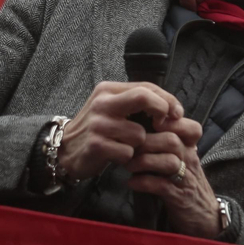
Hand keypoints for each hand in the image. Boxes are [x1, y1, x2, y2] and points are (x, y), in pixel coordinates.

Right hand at [57, 81, 182, 181]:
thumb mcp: (112, 108)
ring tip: (126, 146)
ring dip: (139, 145)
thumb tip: (171, 107)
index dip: (167, 100)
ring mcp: (98, 124)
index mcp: (108, 90)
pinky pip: (128, 152)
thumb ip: (136, 102)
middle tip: (162, 126)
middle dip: (161, 111)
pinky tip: (116, 156)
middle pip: (143, 97)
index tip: (177, 113)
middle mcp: (102, 103)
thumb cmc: (97, 129)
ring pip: (139, 133)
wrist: (66, 150)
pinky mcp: (96, 145)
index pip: (145, 87)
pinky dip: (127, 157)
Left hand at [126, 115, 221, 237]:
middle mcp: (190, 160)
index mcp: (191, 149)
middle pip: (172, 140)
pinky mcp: (179, 197)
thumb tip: (140, 129)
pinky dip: (143, 182)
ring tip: (128, 165)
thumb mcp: (182, 161)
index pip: (190, 128)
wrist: (205, 217)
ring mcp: (186, 179)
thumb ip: (167, 144)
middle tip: (126, 146)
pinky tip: (131, 183)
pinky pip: (161, 185)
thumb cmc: (186, 184)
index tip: (148, 122)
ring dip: (143, 161)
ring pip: (168, 161)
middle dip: (145, 141)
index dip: (170, 120)